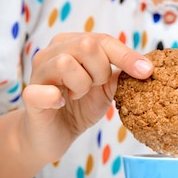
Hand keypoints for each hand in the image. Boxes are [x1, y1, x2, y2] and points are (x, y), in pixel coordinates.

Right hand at [20, 32, 152, 162]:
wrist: (53, 136)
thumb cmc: (78, 107)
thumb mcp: (105, 88)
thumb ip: (120, 73)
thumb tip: (146, 66)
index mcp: (71, 44)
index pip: (102, 40)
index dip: (127, 56)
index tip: (147, 72)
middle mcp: (52, 52)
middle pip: (87, 45)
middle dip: (101, 71)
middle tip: (95, 87)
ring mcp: (38, 73)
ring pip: (66, 62)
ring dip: (81, 84)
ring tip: (77, 95)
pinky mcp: (30, 97)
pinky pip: (43, 91)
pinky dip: (56, 97)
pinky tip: (62, 102)